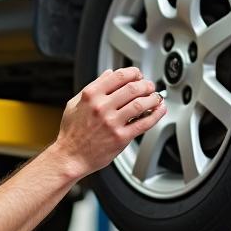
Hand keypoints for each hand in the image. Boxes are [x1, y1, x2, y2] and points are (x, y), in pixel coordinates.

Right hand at [51, 67, 165, 180]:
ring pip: (140, 104)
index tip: (138, 75)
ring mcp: (112, 122)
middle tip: (150, 86)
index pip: (119, 76)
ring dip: (153, 98)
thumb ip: (93, 86)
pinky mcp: (121, 137)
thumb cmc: (71, 132)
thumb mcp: (75, 103)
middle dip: (146, 84)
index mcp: (91, 95)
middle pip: (132, 88)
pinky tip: (160, 110)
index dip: (133, 73)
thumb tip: (109, 73)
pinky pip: (143, 123)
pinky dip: (155, 115)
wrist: (70, 157)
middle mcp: (101, 107)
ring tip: (156, 97)